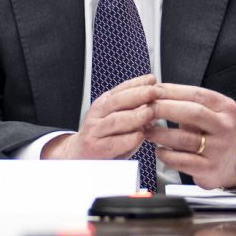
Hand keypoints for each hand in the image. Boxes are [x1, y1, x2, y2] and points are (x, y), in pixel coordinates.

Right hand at [44, 76, 158, 161]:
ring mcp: (94, 132)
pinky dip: (128, 139)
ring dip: (134, 115)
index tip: (152, 79)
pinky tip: (140, 135)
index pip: (120, 90)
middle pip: (116, 101)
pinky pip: (113, 143)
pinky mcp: (95, 149)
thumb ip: (133, 110)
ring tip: (149, 112)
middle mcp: (97, 115)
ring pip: (114, 121)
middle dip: (138, 95)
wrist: (79, 156)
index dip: (137, 83)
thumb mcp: (116, 119)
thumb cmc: (103, 138)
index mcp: (103, 104)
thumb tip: (156, 101)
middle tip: (154, 92)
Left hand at [145, 84, 235, 188]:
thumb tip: (154, 94)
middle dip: (164, 109)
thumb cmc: (212, 134)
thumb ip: (185, 104)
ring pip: (184, 139)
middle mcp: (225, 127)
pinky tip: (158, 151)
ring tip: (147, 131)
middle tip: (145, 110)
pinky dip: (166, 155)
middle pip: (193, 113)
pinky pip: (182, 161)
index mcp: (225, 107)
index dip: (171, 91)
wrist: (230, 164)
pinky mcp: (209, 168)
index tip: (152, 91)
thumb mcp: (208, 114)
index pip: (196, 94)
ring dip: (160, 134)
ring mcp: (219, 149)